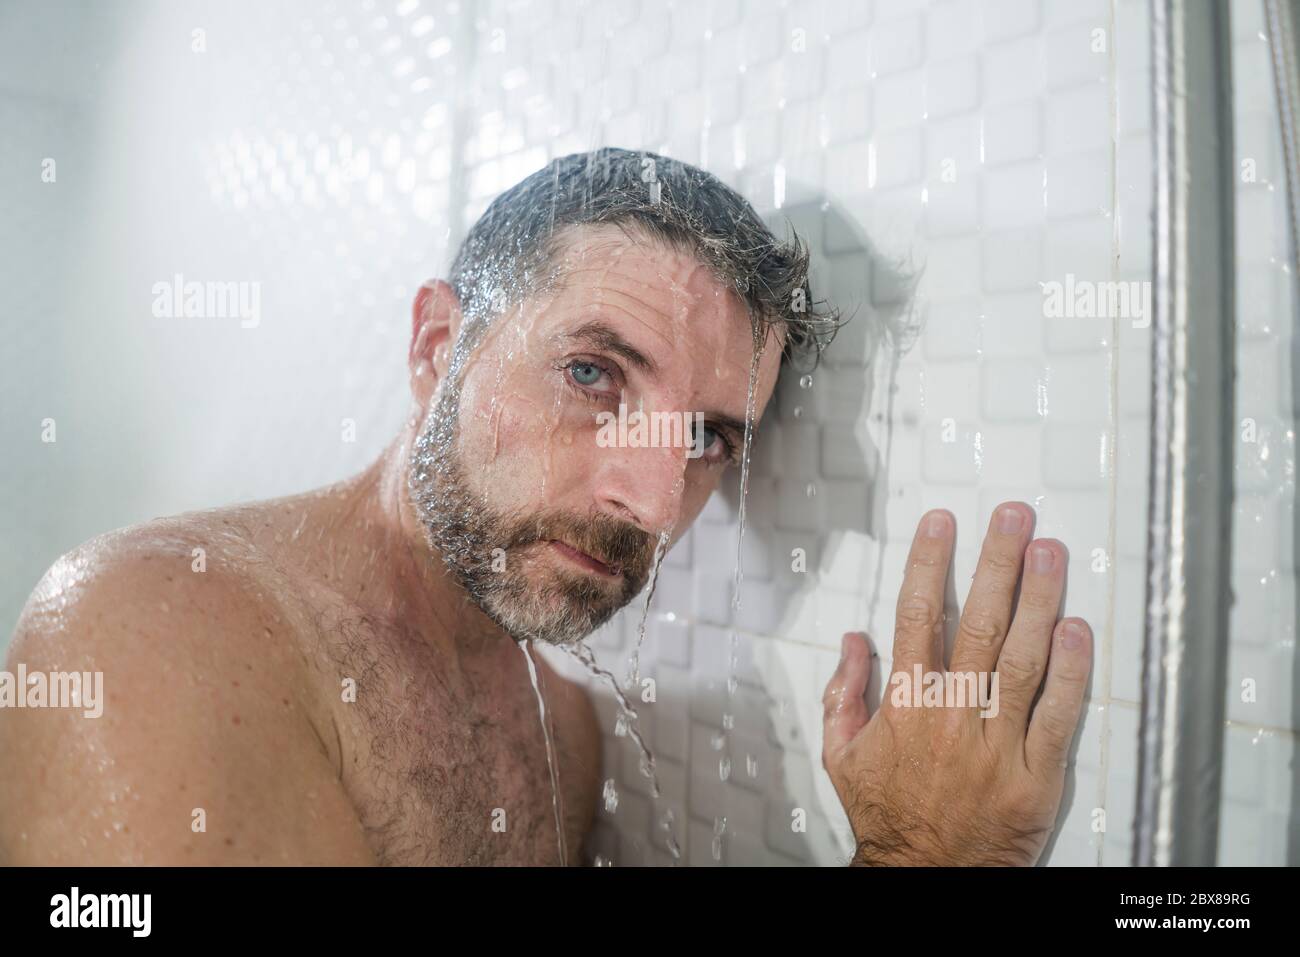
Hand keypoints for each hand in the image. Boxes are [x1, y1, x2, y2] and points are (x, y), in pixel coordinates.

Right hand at [821, 502, 1092, 865]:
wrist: (924, 877)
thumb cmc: (887, 816)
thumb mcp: (842, 755)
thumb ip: (844, 693)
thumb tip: (854, 640)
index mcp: (906, 705)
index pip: (917, 617)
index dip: (928, 564)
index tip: (941, 523)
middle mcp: (952, 716)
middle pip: (976, 624)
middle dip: (996, 564)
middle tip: (1015, 517)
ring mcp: (996, 743)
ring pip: (1020, 659)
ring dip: (1037, 601)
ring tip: (1049, 553)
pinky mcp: (1035, 774)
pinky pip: (1056, 715)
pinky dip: (1069, 671)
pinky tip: (1077, 629)